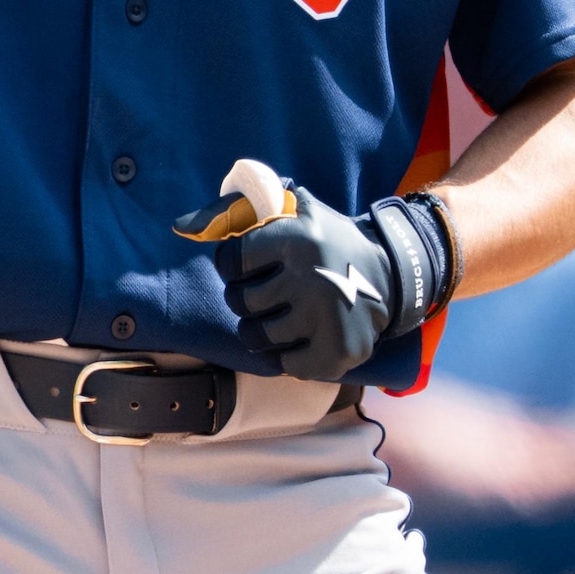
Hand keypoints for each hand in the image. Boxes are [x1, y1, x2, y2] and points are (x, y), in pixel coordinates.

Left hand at [179, 159, 448, 382]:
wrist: (393, 277)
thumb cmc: (332, 243)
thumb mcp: (299, 213)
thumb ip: (242, 210)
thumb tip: (180, 226)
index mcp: (297, 239)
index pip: (231, 260)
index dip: (233, 265)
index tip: (248, 267)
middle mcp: (309, 277)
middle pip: (239, 300)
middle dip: (246, 297)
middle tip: (268, 292)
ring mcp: (322, 318)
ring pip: (255, 334)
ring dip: (261, 328)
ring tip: (282, 315)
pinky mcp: (334, 352)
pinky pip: (282, 363)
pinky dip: (287, 354)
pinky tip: (304, 335)